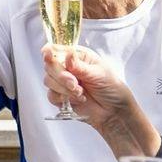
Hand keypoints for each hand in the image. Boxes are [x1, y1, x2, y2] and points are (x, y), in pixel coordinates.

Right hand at [40, 43, 158, 150]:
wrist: (114, 111)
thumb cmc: (111, 88)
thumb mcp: (99, 73)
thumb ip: (80, 66)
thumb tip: (68, 55)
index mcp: (77, 56)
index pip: (56, 49)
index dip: (49, 52)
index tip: (47, 55)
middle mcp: (67, 67)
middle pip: (49, 66)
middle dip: (60, 76)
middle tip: (75, 83)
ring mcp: (62, 82)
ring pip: (48, 81)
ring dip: (64, 89)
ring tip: (81, 93)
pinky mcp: (61, 97)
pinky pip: (51, 96)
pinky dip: (63, 98)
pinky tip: (78, 99)